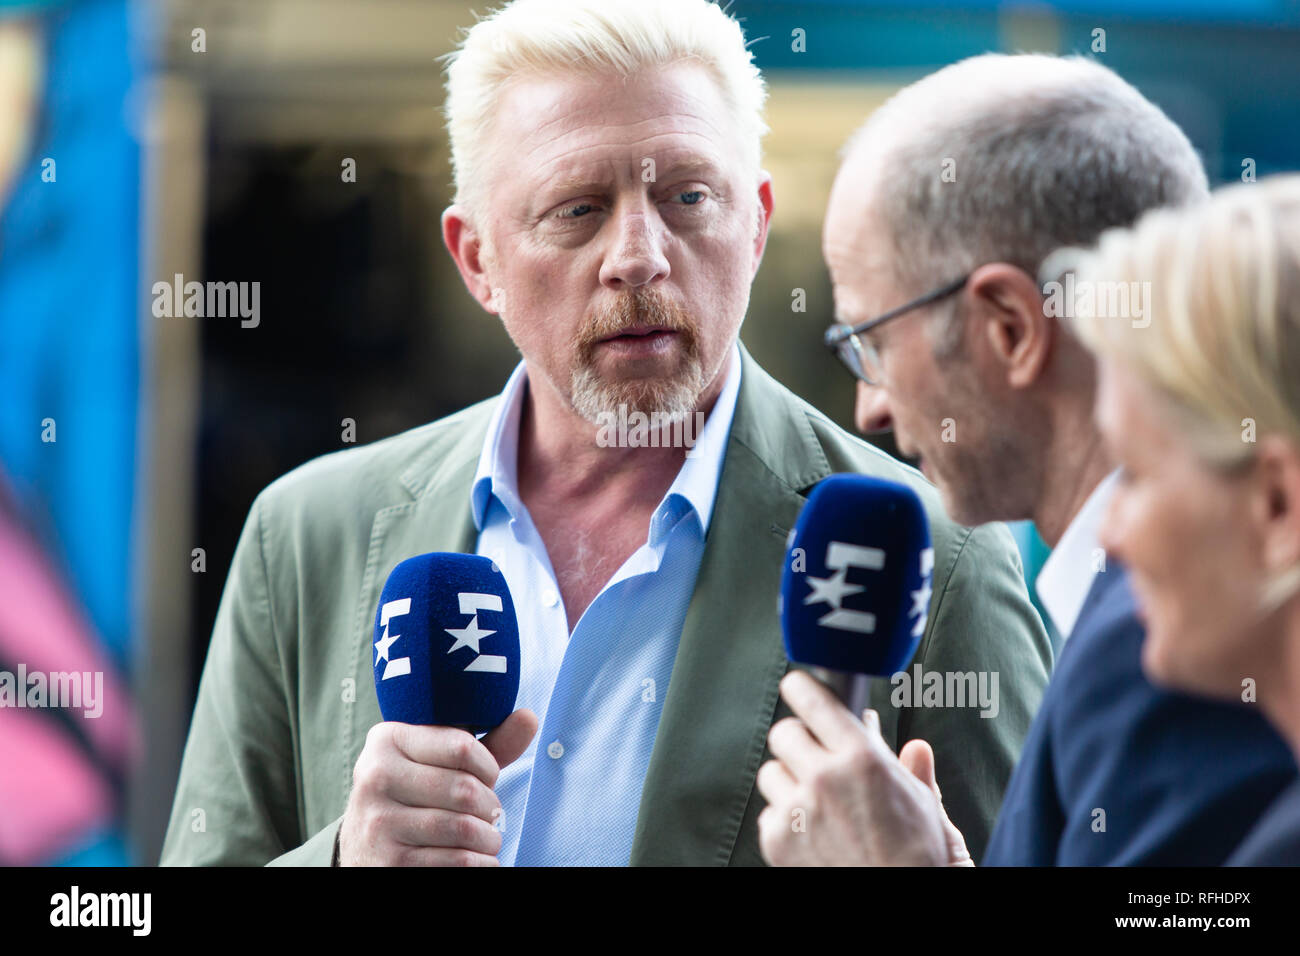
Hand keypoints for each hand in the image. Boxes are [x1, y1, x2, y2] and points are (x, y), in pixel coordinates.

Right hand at [338, 708, 537, 865]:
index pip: (463, 747)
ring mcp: (379, 821)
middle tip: (490, 813)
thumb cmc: (416, 794)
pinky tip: (479, 858)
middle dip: (491, 806)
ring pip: (464, 827)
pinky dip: (480, 862)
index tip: (487, 778)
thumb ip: (486, 744)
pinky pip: (457, 860)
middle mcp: (376, 777)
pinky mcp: (389, 861)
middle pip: (465, 789)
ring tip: (488, 837)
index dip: (489, 767)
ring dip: (490, 837)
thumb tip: (529, 717)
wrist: (365, 847)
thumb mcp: (440, 763)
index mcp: (387, 740)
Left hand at [756, 671, 971, 866]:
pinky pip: (768, 813)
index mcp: (861, 758)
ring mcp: (797, 811)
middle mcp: (824, 778)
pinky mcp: (778, 841)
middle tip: (816, 754)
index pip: (812, 700)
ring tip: (816, 799)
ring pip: (771, 773)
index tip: (798, 685)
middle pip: (783, 732)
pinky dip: (785, 819)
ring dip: (790, 781)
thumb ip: (914, 770)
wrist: (901, 900)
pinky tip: (811, 829)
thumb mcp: (925, 806)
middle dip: (799, 740)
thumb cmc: (916, 859)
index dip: (802, 688)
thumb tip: (916, 749)